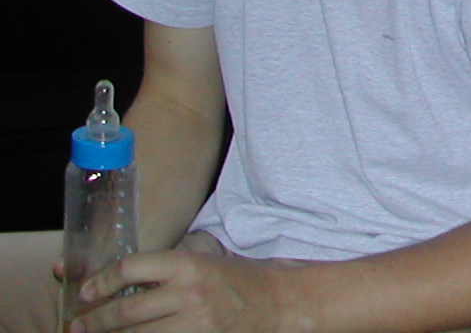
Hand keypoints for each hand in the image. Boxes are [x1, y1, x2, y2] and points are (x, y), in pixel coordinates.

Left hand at [70, 250, 297, 332]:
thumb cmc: (240, 278)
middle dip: (94, 322)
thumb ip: (172, 263)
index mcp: (188, 264)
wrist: (279, 301)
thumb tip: (126, 275)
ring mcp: (195, 323)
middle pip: (126, 311)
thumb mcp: (207, 258)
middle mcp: (188, 293)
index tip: (87, 292)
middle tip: (76, 326)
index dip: (101, 282)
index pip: (131, 268)